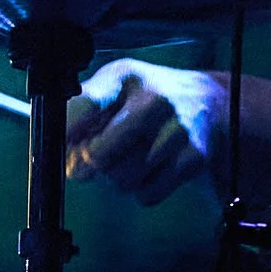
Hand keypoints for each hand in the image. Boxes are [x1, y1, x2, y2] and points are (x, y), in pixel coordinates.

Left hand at [65, 60, 220, 205]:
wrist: (211, 102)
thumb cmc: (148, 96)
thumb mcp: (115, 86)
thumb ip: (82, 109)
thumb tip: (59, 149)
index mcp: (126, 77)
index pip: (84, 105)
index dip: (66, 133)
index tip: (63, 147)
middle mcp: (154, 100)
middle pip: (98, 155)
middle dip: (89, 163)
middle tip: (94, 159)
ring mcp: (177, 130)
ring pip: (122, 179)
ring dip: (118, 177)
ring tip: (130, 157)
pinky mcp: (194, 158)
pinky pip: (147, 194)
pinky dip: (142, 190)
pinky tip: (151, 169)